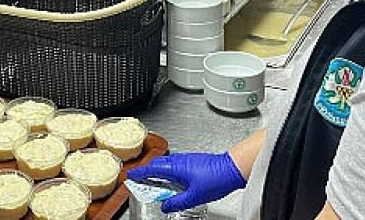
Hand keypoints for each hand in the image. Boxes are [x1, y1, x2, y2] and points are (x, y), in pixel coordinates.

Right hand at [126, 152, 245, 212]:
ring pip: (168, 163)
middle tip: (142, 180)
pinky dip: (170, 171)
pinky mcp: (195, 161)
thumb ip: (177, 202)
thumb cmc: (216, 178)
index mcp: (176, 167)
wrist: (232, 168)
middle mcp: (180, 160)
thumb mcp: (194, 197)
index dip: (140, 173)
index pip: (152, 169)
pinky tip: (176, 180)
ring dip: (160, 171)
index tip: (131, 175)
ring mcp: (188, 159)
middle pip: (158, 164)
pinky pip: (177, 164)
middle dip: (148, 171)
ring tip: (158, 182)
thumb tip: (166, 206)